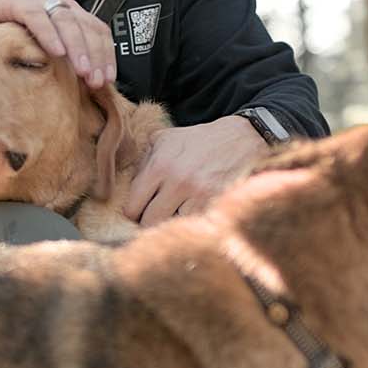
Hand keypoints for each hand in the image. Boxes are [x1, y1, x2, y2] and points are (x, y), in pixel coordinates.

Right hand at [0, 0, 117, 88]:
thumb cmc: (3, 33)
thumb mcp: (38, 46)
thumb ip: (59, 55)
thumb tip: (82, 83)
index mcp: (67, 11)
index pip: (97, 30)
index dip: (106, 54)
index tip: (107, 80)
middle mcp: (56, 1)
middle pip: (86, 26)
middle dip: (95, 56)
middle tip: (97, 81)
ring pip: (66, 21)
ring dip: (78, 48)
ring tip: (83, 71)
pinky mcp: (17, 1)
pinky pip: (37, 17)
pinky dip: (49, 34)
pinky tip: (56, 52)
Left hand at [123, 115, 266, 225]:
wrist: (243, 139)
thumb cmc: (200, 141)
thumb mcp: (166, 139)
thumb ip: (143, 161)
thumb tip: (125, 189)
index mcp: (160, 165)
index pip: (132, 207)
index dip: (133, 213)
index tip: (140, 212)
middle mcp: (177, 181)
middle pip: (149, 223)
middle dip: (149, 223)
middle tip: (156, 218)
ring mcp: (198, 195)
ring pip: (172, 228)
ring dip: (171, 226)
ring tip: (176, 216)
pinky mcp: (217, 204)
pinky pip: (194, 226)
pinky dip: (192, 225)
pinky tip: (194, 216)